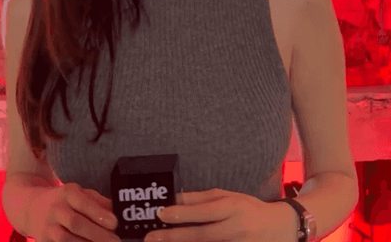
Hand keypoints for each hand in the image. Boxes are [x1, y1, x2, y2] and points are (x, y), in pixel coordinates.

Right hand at [29, 182, 119, 241]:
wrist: (31, 207)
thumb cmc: (64, 200)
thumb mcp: (79, 193)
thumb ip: (97, 201)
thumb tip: (115, 211)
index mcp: (67, 193)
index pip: (83, 203)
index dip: (98, 213)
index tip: (115, 223)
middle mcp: (56, 209)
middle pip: (76, 223)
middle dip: (97, 234)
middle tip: (115, 241)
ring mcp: (47, 228)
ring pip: (66, 240)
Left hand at [144, 188, 296, 241]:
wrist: (281, 228)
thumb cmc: (249, 209)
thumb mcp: (229, 196)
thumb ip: (202, 198)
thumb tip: (176, 199)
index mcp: (233, 207)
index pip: (204, 211)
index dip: (182, 214)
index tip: (161, 214)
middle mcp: (236, 229)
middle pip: (202, 235)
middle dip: (174, 237)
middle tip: (151, 238)